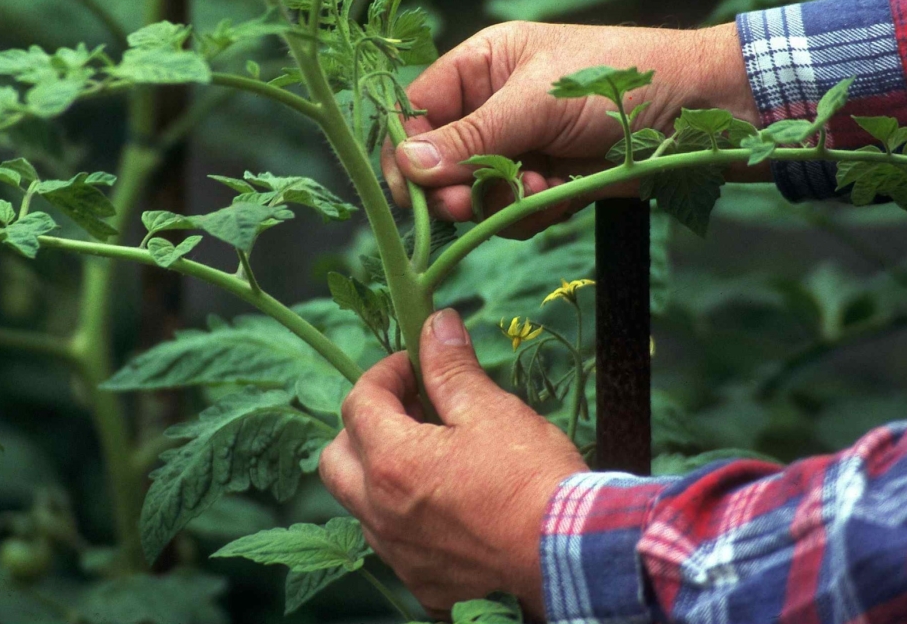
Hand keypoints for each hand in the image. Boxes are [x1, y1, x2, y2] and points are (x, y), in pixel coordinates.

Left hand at [318, 309, 587, 619]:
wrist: (569, 550)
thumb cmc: (529, 474)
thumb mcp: (489, 409)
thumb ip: (450, 367)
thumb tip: (436, 324)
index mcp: (391, 460)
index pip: (359, 402)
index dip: (387, 374)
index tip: (417, 366)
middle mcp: (380, 511)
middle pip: (337, 457)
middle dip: (363, 426)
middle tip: (409, 411)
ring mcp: (398, 552)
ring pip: (360, 504)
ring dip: (378, 473)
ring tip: (428, 457)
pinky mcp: (422, 581)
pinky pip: (392, 545)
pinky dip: (404, 520)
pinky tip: (442, 507)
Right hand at [382, 21, 764, 236]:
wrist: (700, 114)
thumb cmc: (618, 81)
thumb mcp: (537, 102)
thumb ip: (471, 136)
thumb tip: (407, 164)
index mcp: (482, 65)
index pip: (419, 110)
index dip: (408, 149)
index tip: (410, 189)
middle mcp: (494, 106)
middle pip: (440, 161)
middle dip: (454, 187)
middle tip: (464, 207)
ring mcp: (521, 147)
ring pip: (474, 194)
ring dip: (500, 202)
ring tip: (540, 188)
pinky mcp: (548, 182)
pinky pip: (512, 212)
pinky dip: (532, 211)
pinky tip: (563, 194)